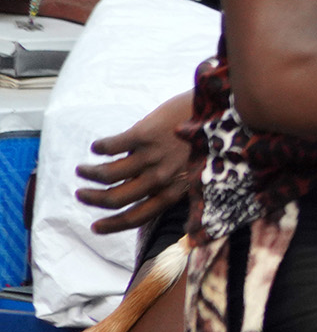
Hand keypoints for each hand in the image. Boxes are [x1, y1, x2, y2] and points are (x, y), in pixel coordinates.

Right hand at [74, 91, 195, 235]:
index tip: (95, 227)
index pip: (137, 218)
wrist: (220, 104)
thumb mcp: (194, 168)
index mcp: (174, 190)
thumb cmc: (207, 136)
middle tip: (81, 193)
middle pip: (116, 199)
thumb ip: (170, 182)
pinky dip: (99, 148)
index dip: (112, 226)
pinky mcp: (145, 133)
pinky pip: (111, 147)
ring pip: (108, 174)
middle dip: (93, 199)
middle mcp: (162, 177)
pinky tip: (96, 147)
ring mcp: (153, 155)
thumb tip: (140, 189)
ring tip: (82, 170)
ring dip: (89, 174)